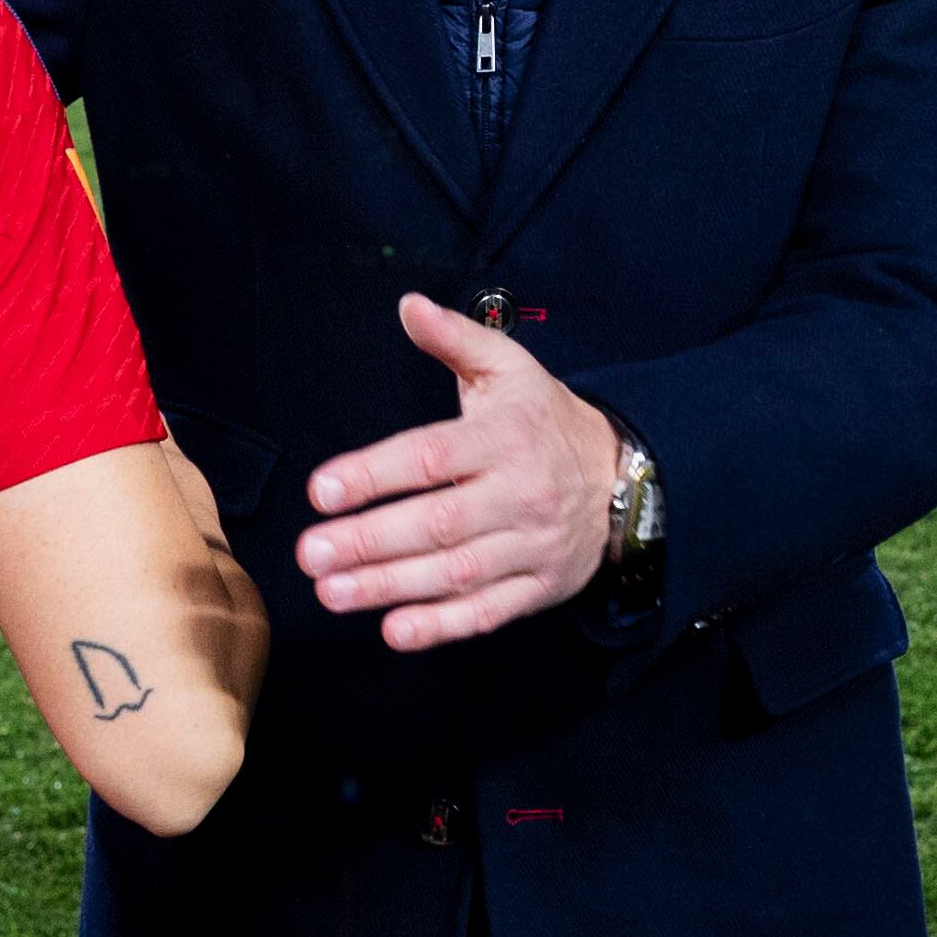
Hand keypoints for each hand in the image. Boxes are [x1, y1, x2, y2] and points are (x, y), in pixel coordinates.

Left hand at [292, 297, 622, 652]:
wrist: (626, 477)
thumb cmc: (546, 420)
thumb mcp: (510, 368)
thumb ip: (456, 338)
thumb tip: (408, 306)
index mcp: (506, 437)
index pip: (432, 456)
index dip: (374, 474)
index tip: (321, 490)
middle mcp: (520, 494)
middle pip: (438, 522)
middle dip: (370, 540)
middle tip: (311, 552)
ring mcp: (532, 546)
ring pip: (456, 573)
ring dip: (389, 587)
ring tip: (330, 592)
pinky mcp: (538, 587)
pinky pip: (489, 613)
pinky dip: (442, 626)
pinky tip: (394, 630)